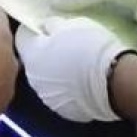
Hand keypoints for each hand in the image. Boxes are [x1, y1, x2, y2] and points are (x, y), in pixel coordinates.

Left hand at [15, 17, 136, 123]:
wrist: (113, 82)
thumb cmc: (92, 48)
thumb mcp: (72, 25)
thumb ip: (53, 26)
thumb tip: (46, 27)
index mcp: (32, 55)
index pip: (22, 37)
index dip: (36, 31)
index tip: (50, 29)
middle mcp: (33, 79)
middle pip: (33, 61)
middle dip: (45, 54)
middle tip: (66, 47)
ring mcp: (47, 98)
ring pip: (46, 80)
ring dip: (55, 73)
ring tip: (78, 68)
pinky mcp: (63, 111)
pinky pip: (60, 95)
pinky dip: (67, 89)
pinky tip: (83, 84)